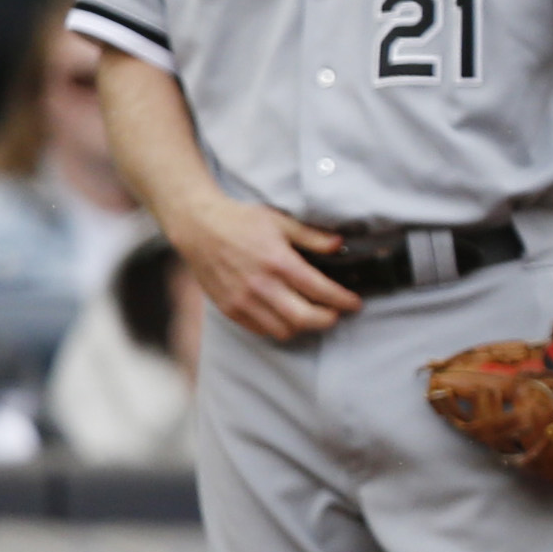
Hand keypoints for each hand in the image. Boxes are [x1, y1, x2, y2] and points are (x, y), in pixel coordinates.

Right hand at [167, 193, 361, 344]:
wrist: (197, 227)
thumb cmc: (240, 221)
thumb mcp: (281, 222)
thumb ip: (313, 237)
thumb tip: (340, 245)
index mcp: (278, 262)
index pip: (321, 291)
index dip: (343, 301)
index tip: (355, 304)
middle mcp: (260, 285)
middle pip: (305, 319)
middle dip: (328, 319)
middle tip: (337, 313)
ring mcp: (242, 300)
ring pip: (284, 330)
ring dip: (304, 326)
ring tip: (313, 314)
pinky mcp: (229, 308)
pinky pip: (261, 330)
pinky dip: (279, 327)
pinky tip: (286, 315)